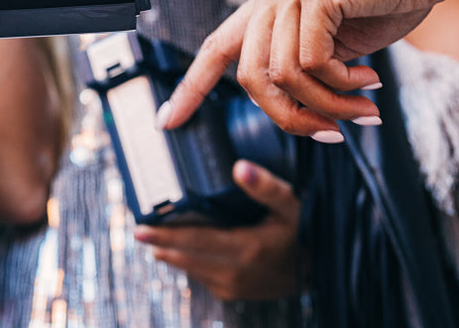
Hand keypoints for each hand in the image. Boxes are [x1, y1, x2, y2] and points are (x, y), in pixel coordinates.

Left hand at [133, 160, 301, 300]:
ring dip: (172, 254)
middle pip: (186, 257)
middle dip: (160, 244)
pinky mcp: (233, 291)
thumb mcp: (291, 205)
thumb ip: (266, 187)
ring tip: (154, 240)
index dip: (166, 234)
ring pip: (191, 269)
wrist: (319, 270)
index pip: (195, 241)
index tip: (140, 228)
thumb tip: (240, 167)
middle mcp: (235, 271)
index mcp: (245, 248)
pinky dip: (189, 263)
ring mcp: (233, 285)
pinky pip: (202, 276)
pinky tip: (180, 252)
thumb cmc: (306, 232)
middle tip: (139, 231)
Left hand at [160, 0, 454, 138]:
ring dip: (327, 106)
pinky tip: (369, 81)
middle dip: (289, 118)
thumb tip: (293, 110)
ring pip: (283, 75)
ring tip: (363, 109)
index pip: (218, 46)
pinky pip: (313, 63)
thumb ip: (308, 64)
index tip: (167, 121)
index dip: (191, 87)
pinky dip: (342, 85)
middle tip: (333, 135)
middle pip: (249, 76)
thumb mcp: (339, 40)